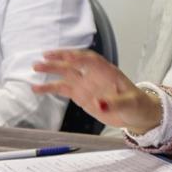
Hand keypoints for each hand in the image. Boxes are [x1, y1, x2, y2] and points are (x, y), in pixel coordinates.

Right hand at [32, 49, 162, 134]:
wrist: (135, 114)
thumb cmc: (136, 104)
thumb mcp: (130, 104)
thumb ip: (115, 103)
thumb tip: (101, 103)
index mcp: (107, 72)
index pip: (92, 60)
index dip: (80, 57)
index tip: (68, 57)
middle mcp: (94, 75)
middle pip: (75, 63)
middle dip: (60, 60)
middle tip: (44, 58)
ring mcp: (86, 84)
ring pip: (66, 74)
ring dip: (51, 69)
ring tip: (35, 67)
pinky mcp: (80, 95)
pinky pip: (62, 89)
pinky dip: (49, 87)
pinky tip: (37, 88)